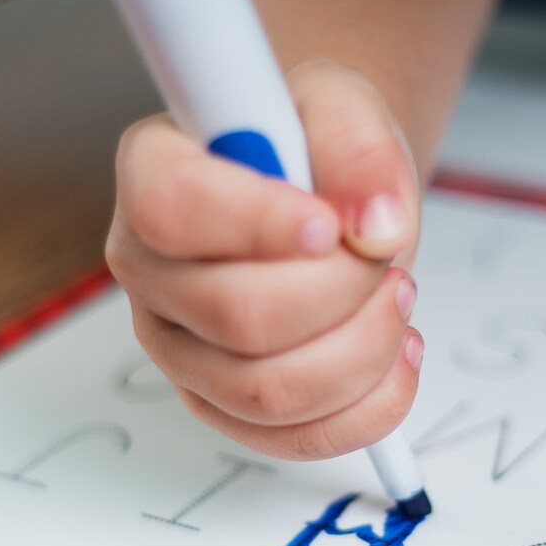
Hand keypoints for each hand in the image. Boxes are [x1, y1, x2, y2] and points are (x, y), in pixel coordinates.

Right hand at [105, 60, 423, 460]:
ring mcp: (177, 348)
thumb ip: (359, 147)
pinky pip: (294, 439)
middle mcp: (147, 269)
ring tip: (397, 297)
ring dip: (363, 350)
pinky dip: (368, 407)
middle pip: (235, 315)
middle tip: (383, 256)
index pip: (170, 210)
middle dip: (342, 291)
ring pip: (267, 392)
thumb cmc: (316, 147)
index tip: (330, 224)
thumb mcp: (344, 106)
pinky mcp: (221, 404)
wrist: (328, 192)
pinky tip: (397, 353)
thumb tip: (376, 225)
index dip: (257, 223)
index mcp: (152, 173)